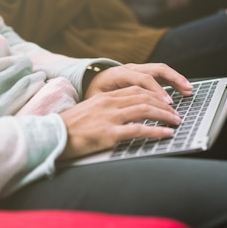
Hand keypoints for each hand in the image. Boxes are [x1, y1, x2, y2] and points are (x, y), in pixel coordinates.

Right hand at [58, 85, 182, 159]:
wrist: (50, 137)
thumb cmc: (68, 129)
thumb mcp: (89, 112)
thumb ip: (106, 110)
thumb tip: (125, 116)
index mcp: (105, 97)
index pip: (136, 90)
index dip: (155, 95)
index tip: (167, 102)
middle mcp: (109, 103)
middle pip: (144, 97)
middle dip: (164, 105)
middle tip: (176, 113)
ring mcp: (109, 117)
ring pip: (145, 110)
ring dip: (164, 115)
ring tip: (176, 122)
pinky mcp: (109, 133)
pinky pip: (139, 130)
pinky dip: (156, 131)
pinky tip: (166, 134)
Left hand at [84, 63, 192, 99]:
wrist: (90, 81)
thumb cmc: (93, 94)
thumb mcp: (97, 101)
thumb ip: (109, 105)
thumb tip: (120, 117)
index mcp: (118, 74)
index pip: (142, 79)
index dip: (156, 90)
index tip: (166, 102)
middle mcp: (130, 68)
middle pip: (156, 69)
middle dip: (173, 79)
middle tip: (185, 90)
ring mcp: (138, 69)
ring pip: (161, 69)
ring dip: (176, 78)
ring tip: (188, 89)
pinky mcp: (143, 72)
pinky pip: (161, 73)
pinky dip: (173, 80)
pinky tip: (183, 89)